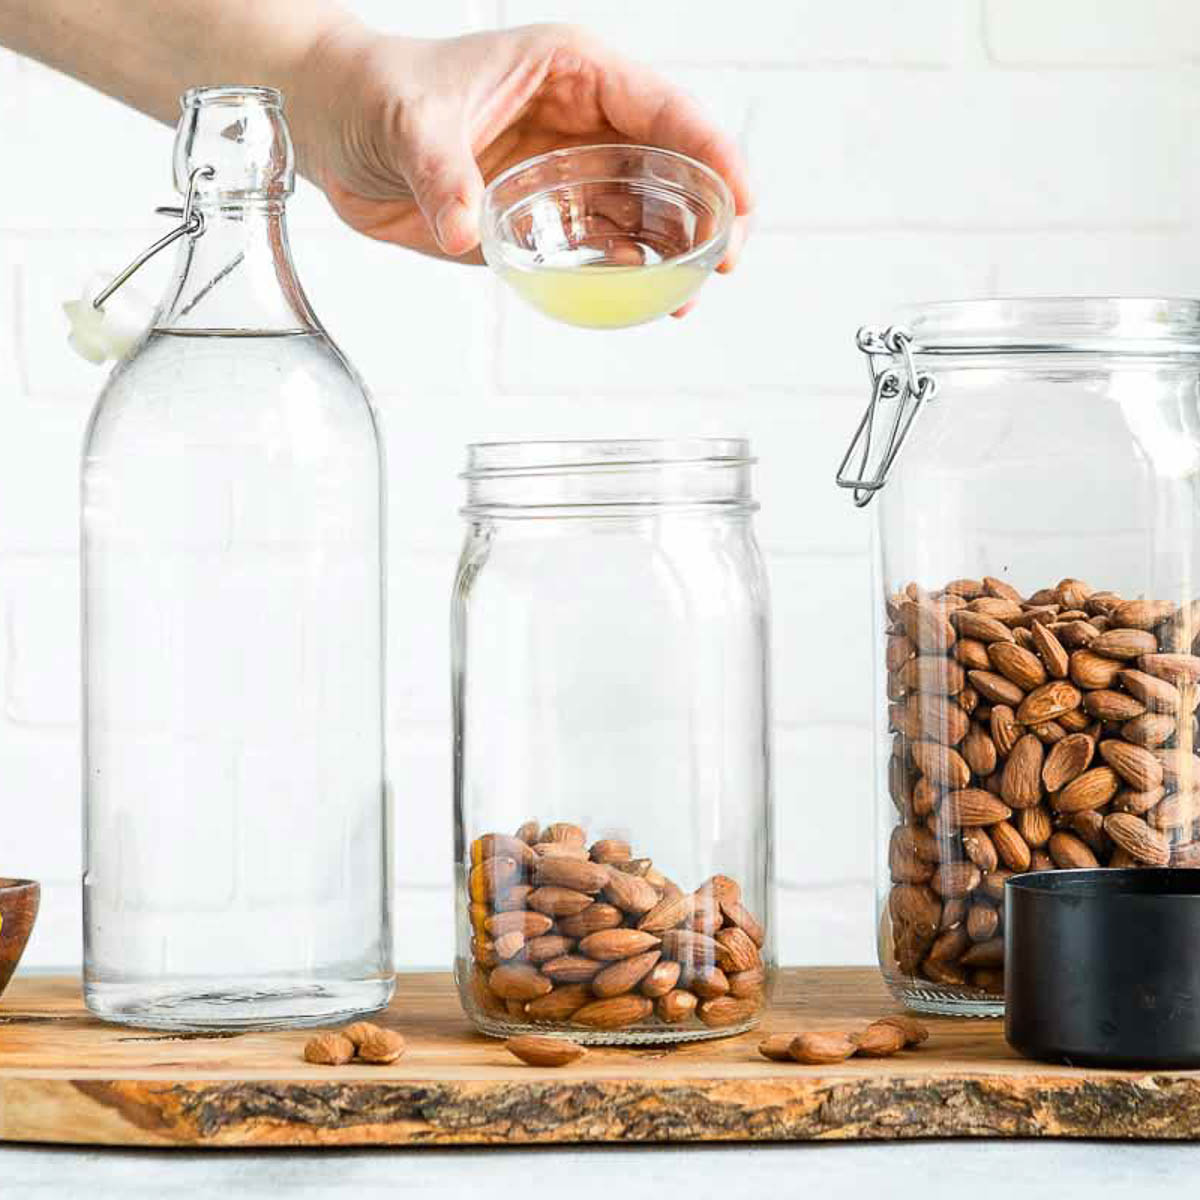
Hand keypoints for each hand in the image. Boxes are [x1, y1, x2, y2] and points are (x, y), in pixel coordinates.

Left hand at [290, 22, 750, 302]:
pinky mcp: (542, 220)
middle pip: (670, 169)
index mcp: (570, 74)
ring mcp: (565, 174)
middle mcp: (581, 125)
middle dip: (706, 216)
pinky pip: (598, 249)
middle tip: (722, 267)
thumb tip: (467, 229)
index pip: (662, 110)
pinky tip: (637, 300)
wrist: (332, 127)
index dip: (711, 152)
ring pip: (643, 216)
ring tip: (683, 300)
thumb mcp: (410, 121)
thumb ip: (443, 173)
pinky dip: (622, 276)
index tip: (742, 201)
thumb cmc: (374, 93)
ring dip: (670, 257)